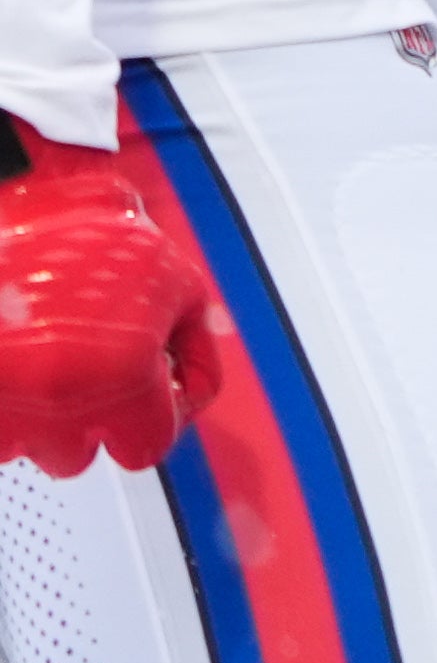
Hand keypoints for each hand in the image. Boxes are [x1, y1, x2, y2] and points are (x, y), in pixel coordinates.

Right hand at [0, 115, 228, 472]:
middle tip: (102, 375)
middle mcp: (62, 404)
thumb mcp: (174, 278)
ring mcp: (9, 409)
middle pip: (90, 454)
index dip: (162, 415)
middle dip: (102, 421)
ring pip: (38, 447)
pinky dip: (11, 409)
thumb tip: (191, 377)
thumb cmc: (88, 238)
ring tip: (56, 364)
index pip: (150, 445)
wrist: (23, 208)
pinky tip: (21, 366)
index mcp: (121, 377)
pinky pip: (0, 433)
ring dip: (52, 419)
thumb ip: (192, 337)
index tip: (158, 392)